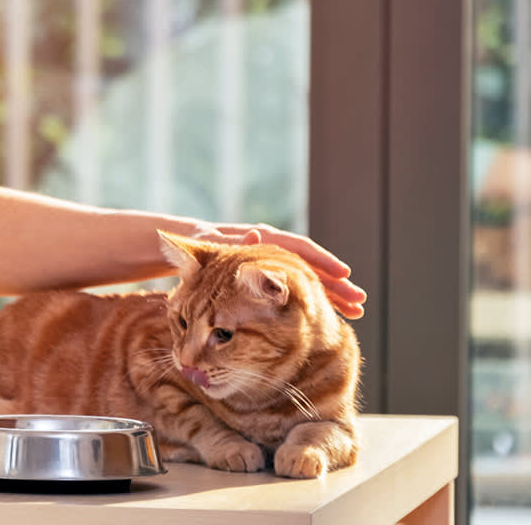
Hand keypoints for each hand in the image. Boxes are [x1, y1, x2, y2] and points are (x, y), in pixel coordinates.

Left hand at [198, 223, 366, 318]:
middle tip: (359, 301)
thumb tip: (256, 236)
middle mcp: (273, 251)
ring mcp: (275, 266)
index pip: (298, 247)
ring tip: (356, 312)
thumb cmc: (200, 250)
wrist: (191, 254)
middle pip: (311, 265)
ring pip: (310, 279)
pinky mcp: (272, 281)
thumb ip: (234, 244)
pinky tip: (332, 315)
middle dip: (336, 283)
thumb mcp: (212, 247)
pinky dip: (315, 301)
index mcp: (262, 240)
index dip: (321, 260)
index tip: (343, 273)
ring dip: (332, 294)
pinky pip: (299, 291)